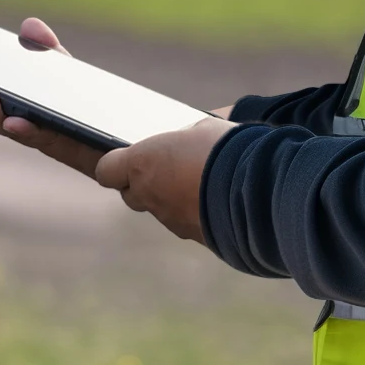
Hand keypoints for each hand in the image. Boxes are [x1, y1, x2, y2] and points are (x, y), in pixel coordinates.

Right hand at [0, 17, 103, 178]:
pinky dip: (26, 129)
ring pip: (6, 128)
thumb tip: (30, 25)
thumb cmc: (87, 106)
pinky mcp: (64, 146)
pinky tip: (16, 121)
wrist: (122, 140)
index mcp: (15, 106)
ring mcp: (40, 136)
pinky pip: (42, 139)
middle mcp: (21, 124)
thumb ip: (46, 52)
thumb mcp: (65, 72)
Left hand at [96, 117, 236, 242]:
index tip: (127, 158)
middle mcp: (150, 196)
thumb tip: (188, 142)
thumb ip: (186, 138)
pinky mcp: (195, 236)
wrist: (258, 191)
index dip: (115, 164)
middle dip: (144, 183)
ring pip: (160, 210)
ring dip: (173, 198)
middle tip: (166, 168)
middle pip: (131, 194)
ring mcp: (171, 220)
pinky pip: (186, 223)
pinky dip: (195, 212)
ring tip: (199, 183)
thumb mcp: (205, 128)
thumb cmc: (226, 149)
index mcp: (142, 164)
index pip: (106, 170)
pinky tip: (216, 200)